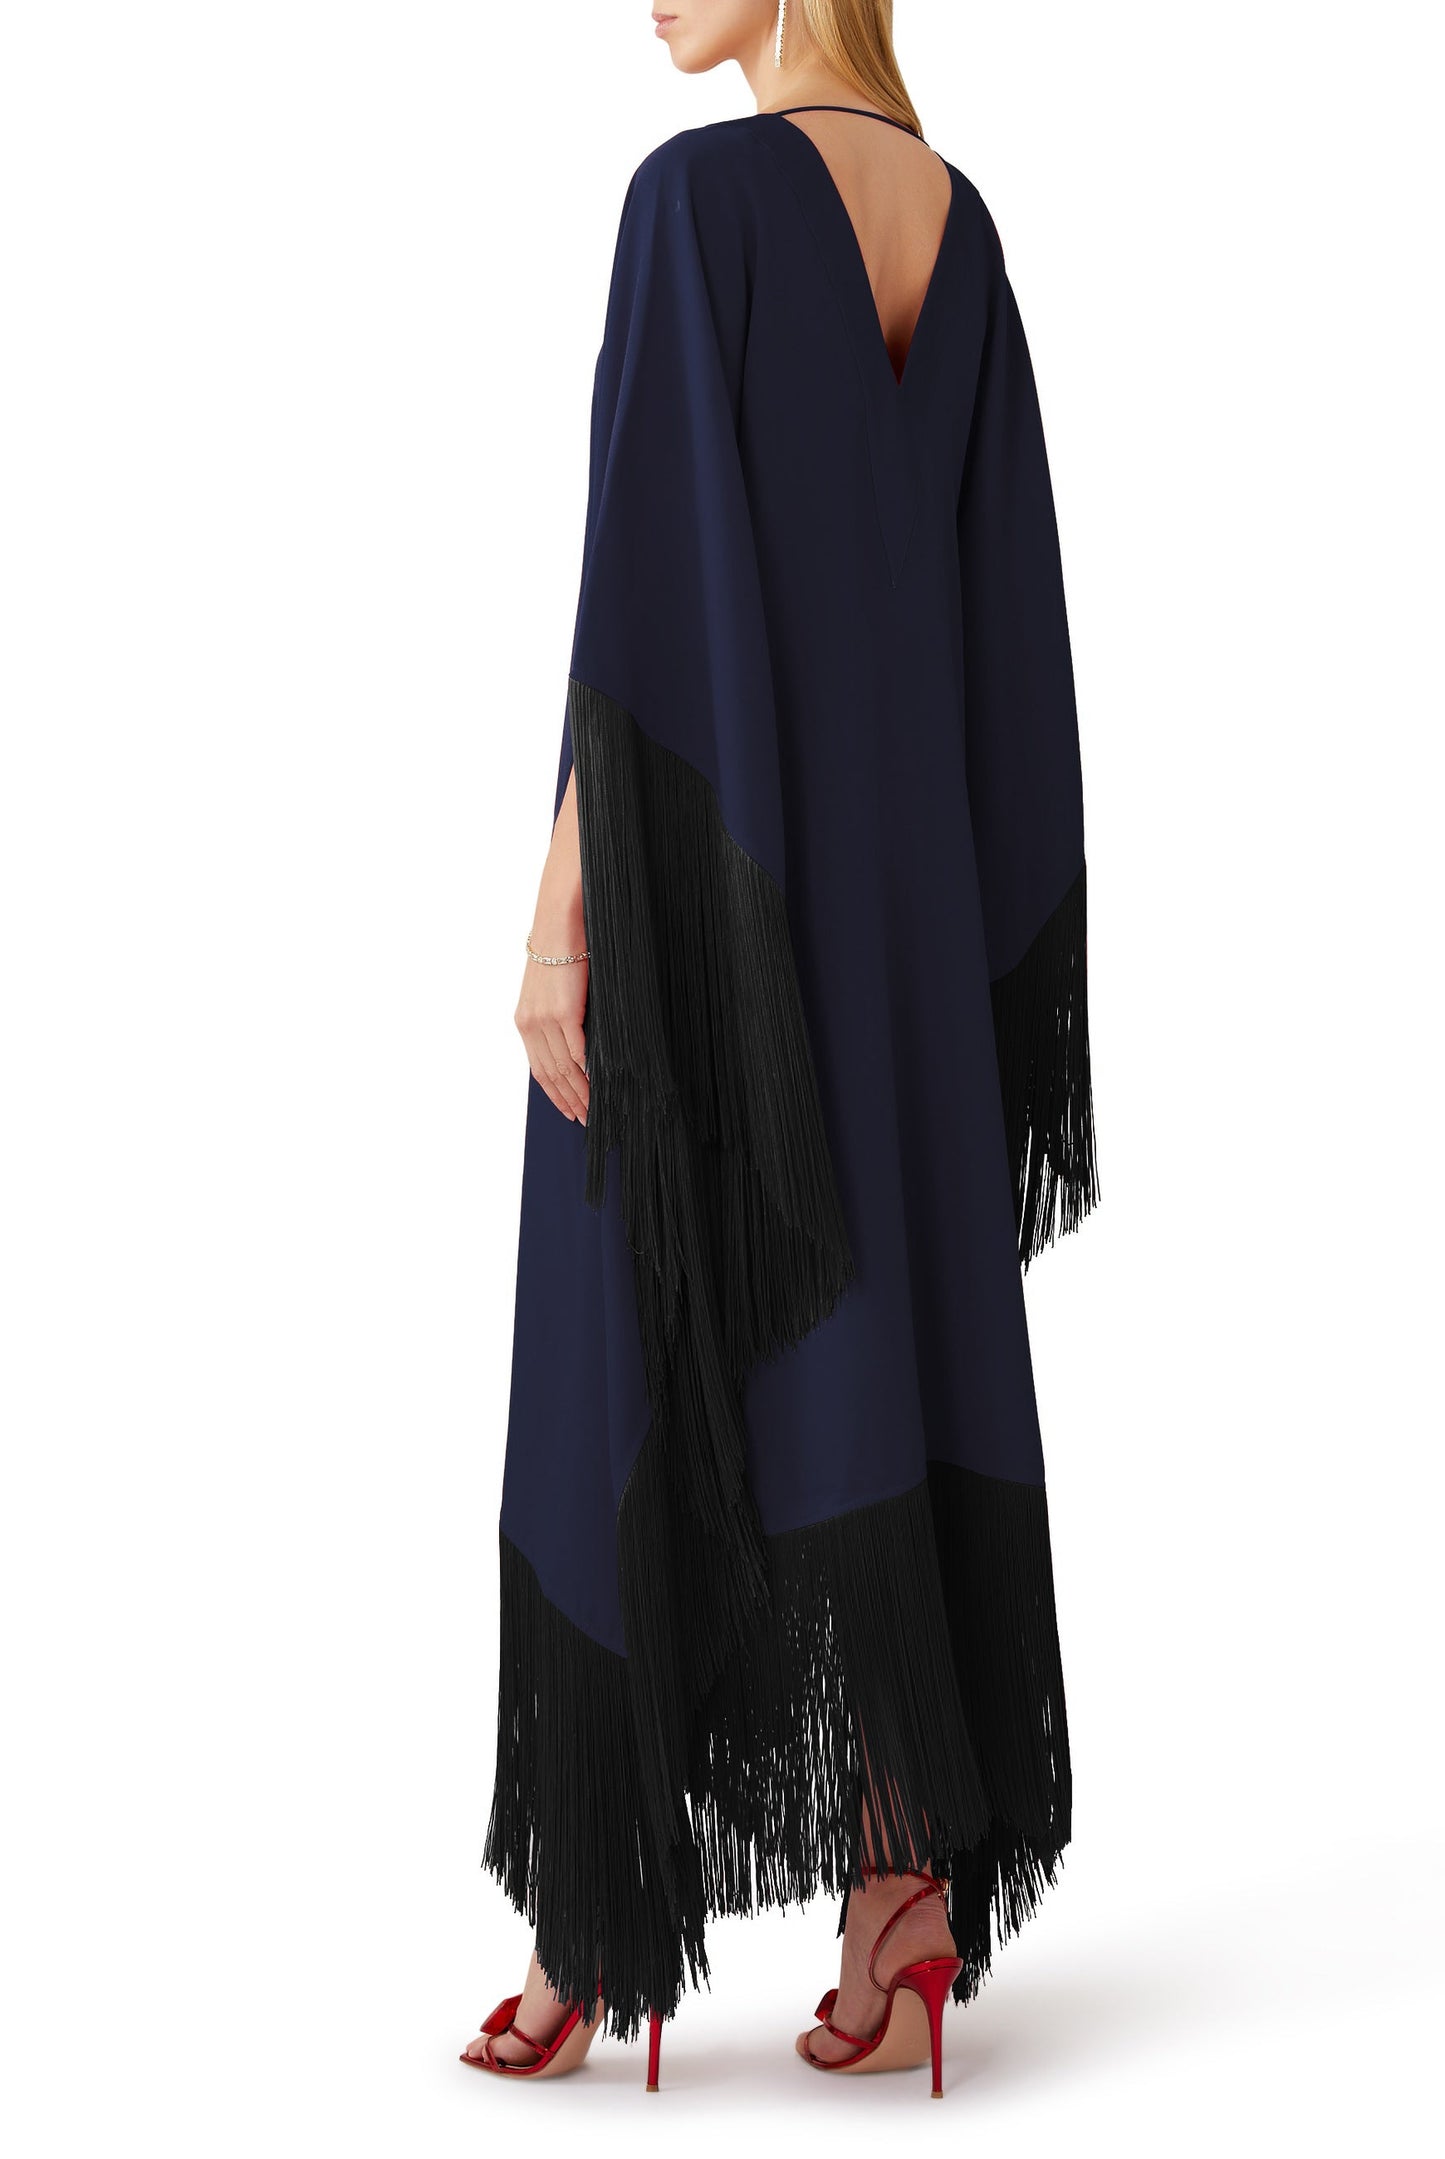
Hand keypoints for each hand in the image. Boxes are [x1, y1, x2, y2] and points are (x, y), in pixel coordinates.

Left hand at [515, 930, 589, 1123]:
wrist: (559, 925)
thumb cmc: (561, 953)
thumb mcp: (550, 991)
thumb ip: (558, 1020)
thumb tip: (577, 1047)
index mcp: (525, 1021)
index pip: (538, 1069)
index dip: (554, 1093)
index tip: (568, 1110)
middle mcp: (531, 1025)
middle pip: (550, 1074)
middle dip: (568, 1100)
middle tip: (586, 1119)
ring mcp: (546, 1020)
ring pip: (563, 1069)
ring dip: (580, 1093)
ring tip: (594, 1110)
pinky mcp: (564, 1013)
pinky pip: (576, 1053)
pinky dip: (587, 1073)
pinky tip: (597, 1086)